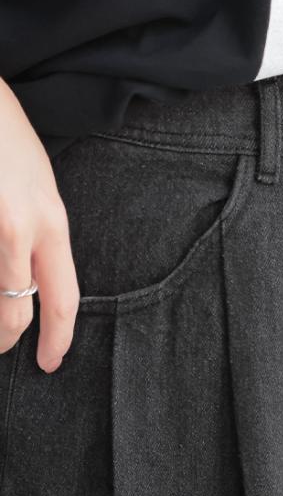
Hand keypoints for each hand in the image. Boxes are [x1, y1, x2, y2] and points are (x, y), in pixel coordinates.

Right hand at [0, 78, 78, 371]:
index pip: (64, 296)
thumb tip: (29, 276)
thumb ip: (38, 231)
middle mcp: (23, 229)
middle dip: (7, 338)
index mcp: (51, 221)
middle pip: (17, 308)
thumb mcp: (36, 184)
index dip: (60, 337)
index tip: (53, 362)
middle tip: (4, 351)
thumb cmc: (2, 134)